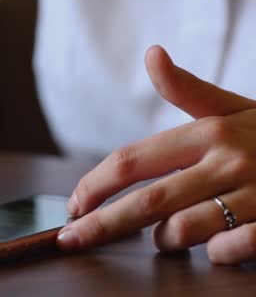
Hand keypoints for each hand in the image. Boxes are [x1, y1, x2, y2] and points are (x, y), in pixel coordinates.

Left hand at [56, 45, 255, 264]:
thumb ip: (188, 89)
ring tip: (163, 236)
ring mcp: (255, 195)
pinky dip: (213, 253)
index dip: (95, 184)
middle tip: (72, 240)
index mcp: (208, 133)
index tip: (74, 204)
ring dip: (163, 239)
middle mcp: (227, 162)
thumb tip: (152, 54)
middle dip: (102, 224)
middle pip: (147, 201)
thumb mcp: (233, 107)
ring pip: (184, 230)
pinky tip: (214, 247)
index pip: (132, 160)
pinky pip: (229, 251)